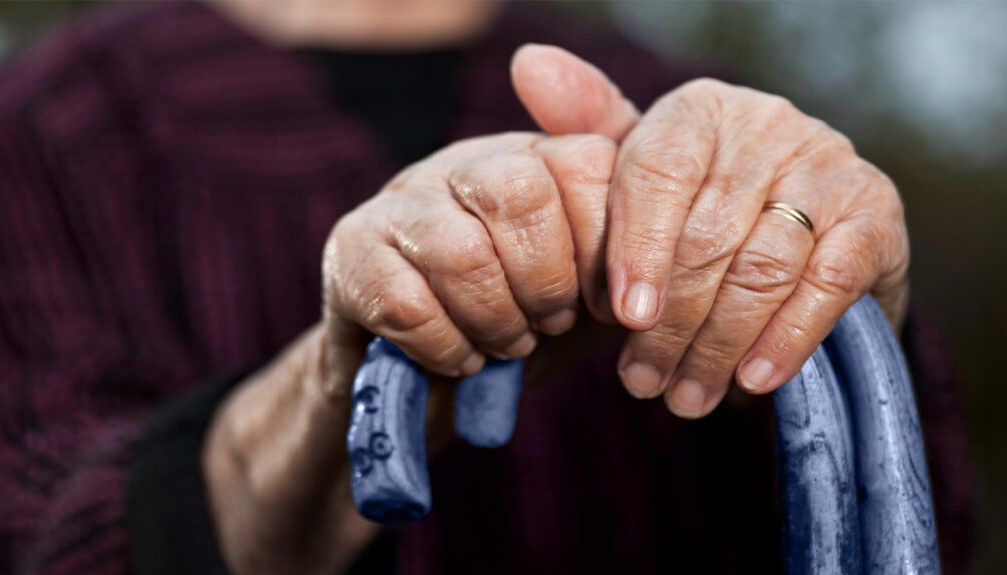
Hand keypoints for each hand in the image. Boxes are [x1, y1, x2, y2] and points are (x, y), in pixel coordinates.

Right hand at [202, 131, 616, 573]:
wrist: (431, 384)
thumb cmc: (523, 324)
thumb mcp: (595, 288)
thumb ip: (631, 248)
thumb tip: (657, 243)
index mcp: (534, 157)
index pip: (584, 163)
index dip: (605, 247)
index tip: (605, 304)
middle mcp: (466, 162)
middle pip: (518, 192)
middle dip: (546, 281)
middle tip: (548, 323)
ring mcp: (401, 199)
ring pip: (459, 251)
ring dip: (494, 320)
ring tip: (505, 345)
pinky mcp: (350, 249)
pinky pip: (405, 303)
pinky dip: (446, 348)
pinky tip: (459, 359)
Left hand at [513, 45, 909, 417]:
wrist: (802, 237)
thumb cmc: (698, 210)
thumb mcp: (640, 175)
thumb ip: (589, 131)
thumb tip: (528, 64)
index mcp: (699, 111)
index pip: (658, 172)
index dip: (637, 250)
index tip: (621, 317)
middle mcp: (768, 125)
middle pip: (707, 233)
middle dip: (671, 323)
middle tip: (643, 382)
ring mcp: (828, 165)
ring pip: (761, 266)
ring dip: (718, 344)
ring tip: (685, 395)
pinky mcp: (876, 215)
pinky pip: (826, 283)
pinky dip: (787, 338)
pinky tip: (752, 381)